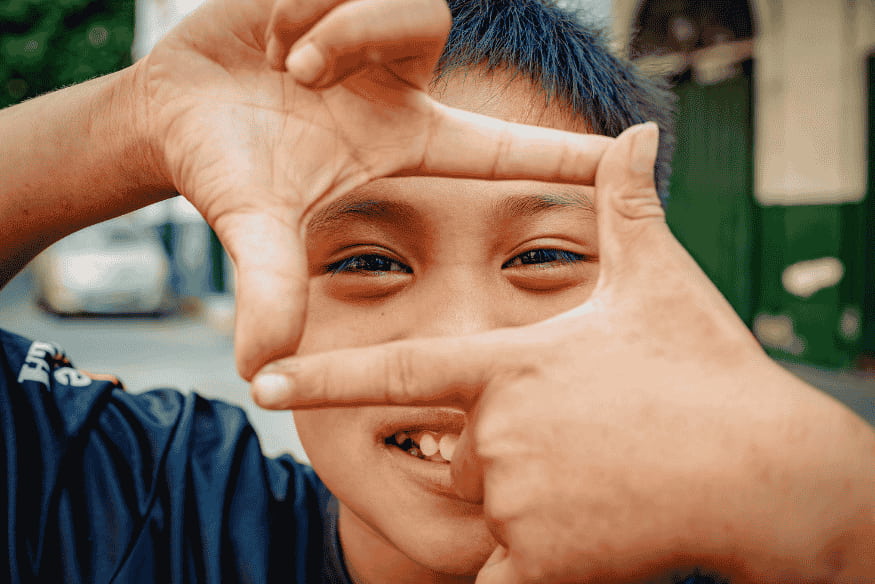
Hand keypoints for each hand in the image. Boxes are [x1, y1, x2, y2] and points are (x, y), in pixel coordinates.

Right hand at [134, 0, 610, 378]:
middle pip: (427, 21)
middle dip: (359, 35)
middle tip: (300, 71)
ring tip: (283, 56)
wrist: (172, 112)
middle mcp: (400, 81)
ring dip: (330, 23)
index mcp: (404, 138)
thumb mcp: (255, 227)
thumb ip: (270, 288)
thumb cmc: (224, 169)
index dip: (561, 151)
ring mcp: (372, 34)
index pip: (501, 146)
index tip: (629, 150)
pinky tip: (275, 24)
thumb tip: (260, 371)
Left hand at [252, 123, 874, 582]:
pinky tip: (587, 541)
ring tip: (604, 482)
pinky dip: (532, 567)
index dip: (327, 375)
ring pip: (494, 506)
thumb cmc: (709, 370)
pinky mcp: (543, 558)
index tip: (264, 381)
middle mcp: (498, 431)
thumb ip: (627, 208)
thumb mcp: (661, 280)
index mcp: (510, 365)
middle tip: (588, 444)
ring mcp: (517, 498)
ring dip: (536, 501)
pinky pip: (505, 573)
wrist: (768, 469)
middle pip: (465, 453)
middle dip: (512, 454)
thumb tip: (636, 130)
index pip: (398, 371)